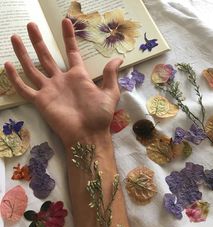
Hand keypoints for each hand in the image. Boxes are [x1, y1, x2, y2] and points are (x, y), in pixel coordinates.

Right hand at [5, 19, 122, 146]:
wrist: (88, 134)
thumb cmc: (100, 115)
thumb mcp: (109, 93)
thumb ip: (110, 75)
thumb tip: (119, 58)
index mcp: (78, 76)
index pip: (72, 52)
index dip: (68, 37)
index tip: (65, 22)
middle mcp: (62, 80)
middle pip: (47, 56)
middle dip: (39, 41)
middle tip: (32, 24)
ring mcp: (50, 90)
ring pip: (33, 68)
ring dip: (24, 54)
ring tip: (15, 38)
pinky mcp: (41, 101)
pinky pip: (25, 88)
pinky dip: (15, 79)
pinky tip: (7, 65)